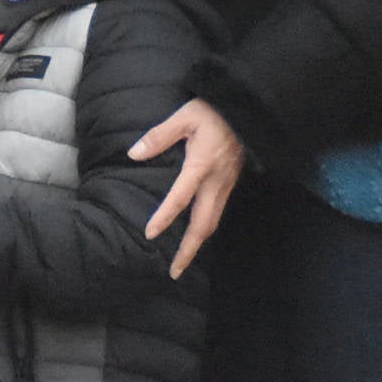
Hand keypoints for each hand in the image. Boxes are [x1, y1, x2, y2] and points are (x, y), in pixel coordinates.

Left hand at [130, 97, 243, 278]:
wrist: (248, 110)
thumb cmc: (213, 112)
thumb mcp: (184, 117)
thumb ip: (158, 136)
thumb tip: (134, 154)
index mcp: (201, 166)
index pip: (180, 198)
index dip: (165, 217)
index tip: (150, 234)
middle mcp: (216, 182)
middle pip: (204, 224)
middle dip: (189, 250)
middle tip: (174, 271)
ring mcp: (226, 185)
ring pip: (213, 222)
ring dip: (198, 243)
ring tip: (183, 261)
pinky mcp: (231, 184)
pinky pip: (218, 212)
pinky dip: (206, 229)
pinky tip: (197, 235)